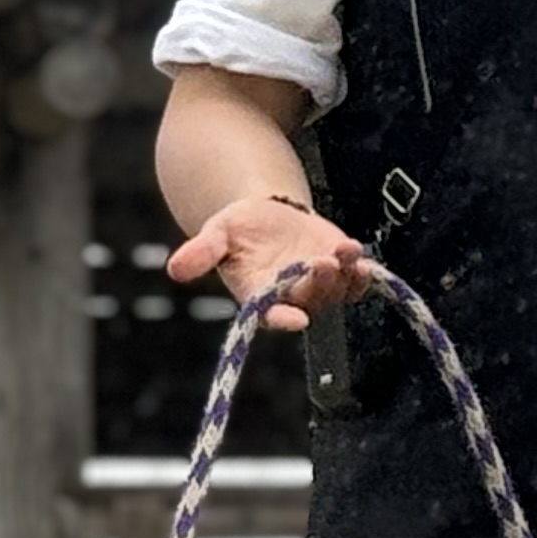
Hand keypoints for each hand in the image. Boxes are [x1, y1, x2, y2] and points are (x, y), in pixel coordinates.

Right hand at [167, 197, 370, 328]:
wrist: (269, 217)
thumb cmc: (239, 229)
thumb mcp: (217, 233)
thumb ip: (201, 252)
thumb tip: (174, 268)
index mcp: (259, 297)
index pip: (271, 315)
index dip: (283, 319)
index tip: (296, 320)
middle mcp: (292, 299)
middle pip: (310, 300)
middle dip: (320, 284)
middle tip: (323, 263)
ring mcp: (320, 289)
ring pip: (337, 291)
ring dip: (346, 275)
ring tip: (346, 249)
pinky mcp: (341, 275)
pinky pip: (356, 282)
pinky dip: (362, 272)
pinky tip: (360, 254)